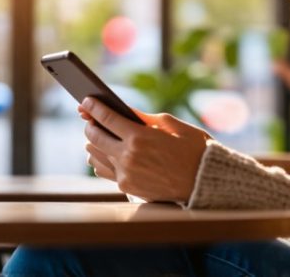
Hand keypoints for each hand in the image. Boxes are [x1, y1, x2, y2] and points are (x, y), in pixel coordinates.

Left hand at [78, 97, 210, 202]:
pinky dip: (99, 159)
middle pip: (94, 136)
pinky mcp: (127, 187)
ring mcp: (125, 174)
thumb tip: (122, 110)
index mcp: (140, 137)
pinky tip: (104, 153)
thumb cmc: (193, 150)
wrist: (204, 182)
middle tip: (91, 118)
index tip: (85, 102)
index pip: (106, 118)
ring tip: (99, 135)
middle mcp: (128, 156)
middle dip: (90, 124)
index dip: (93, 107)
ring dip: (93, 142)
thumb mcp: (172, 125)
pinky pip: (102, 171)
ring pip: (94, 155)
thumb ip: (144, 117)